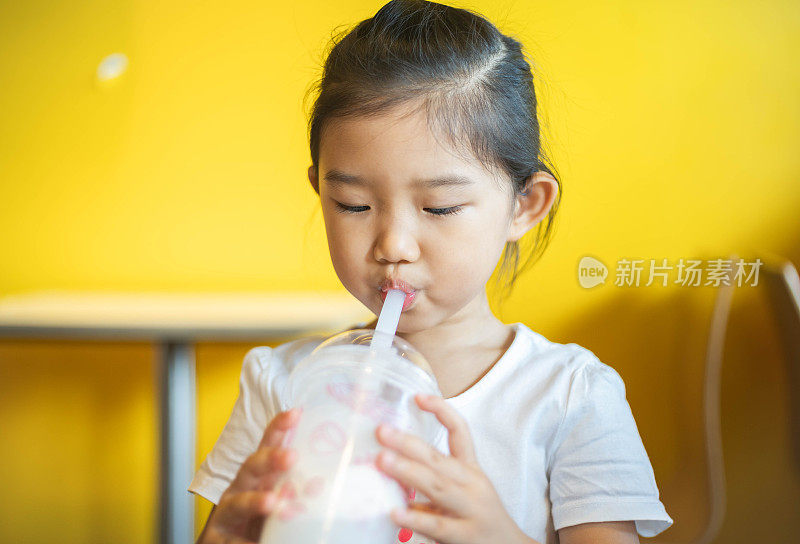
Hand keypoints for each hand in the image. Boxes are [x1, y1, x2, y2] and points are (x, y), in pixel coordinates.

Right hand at [197, 408, 301, 543]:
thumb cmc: (262, 522)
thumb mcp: (283, 502)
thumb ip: (300, 493)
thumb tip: (326, 485)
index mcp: (259, 477)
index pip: (268, 447)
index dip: (278, 429)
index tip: (295, 414)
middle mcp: (241, 489)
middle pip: (251, 467)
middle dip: (269, 459)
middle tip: (291, 457)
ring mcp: (227, 513)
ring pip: (237, 503)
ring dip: (254, 501)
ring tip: (272, 502)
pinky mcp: (217, 539)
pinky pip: (230, 541)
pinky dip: (244, 543)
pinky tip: (256, 543)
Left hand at [375, 394, 529, 543]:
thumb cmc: (478, 519)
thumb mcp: (461, 493)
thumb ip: (432, 481)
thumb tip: (391, 467)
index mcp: (471, 470)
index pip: (460, 432)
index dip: (441, 411)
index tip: (417, 396)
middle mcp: (473, 485)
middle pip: (439, 459)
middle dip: (409, 444)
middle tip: (382, 431)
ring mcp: (471, 510)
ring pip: (438, 487)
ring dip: (409, 472)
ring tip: (383, 460)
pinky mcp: (466, 536)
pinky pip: (438, 525)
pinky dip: (416, 518)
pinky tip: (394, 511)